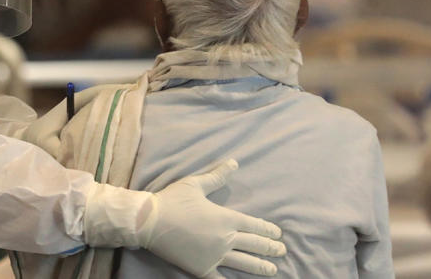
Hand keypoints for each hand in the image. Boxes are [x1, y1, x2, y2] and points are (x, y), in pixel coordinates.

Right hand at [144, 160, 285, 276]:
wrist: (148, 221)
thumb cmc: (172, 200)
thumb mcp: (195, 184)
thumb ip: (217, 176)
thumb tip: (234, 163)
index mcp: (226, 218)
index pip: (255, 225)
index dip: (269, 230)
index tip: (278, 234)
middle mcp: (225, 238)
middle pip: (255, 245)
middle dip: (271, 249)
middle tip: (281, 251)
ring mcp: (215, 256)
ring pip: (244, 264)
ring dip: (261, 268)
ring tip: (272, 271)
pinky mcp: (202, 269)